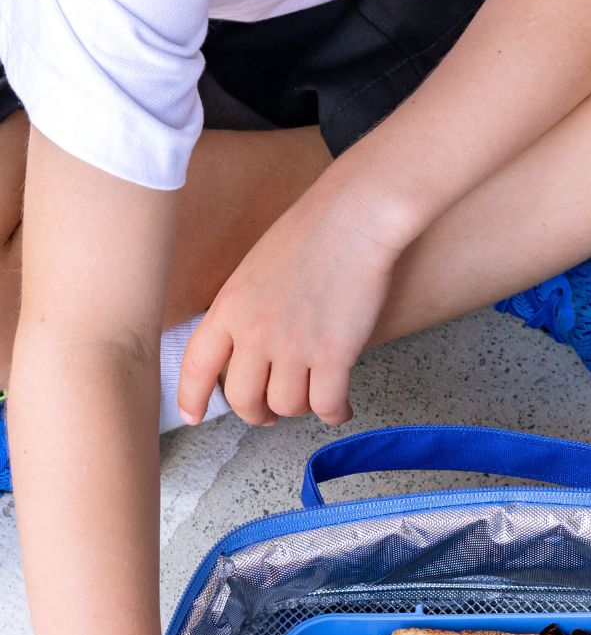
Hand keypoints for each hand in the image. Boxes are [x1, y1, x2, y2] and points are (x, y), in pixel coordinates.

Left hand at [177, 174, 408, 427]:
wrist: (355, 217)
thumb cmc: (314, 231)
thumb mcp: (256, 268)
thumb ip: (246, 310)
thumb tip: (252, 350)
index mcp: (229, 306)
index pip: (197, 365)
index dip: (191, 397)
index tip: (193, 417)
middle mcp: (255, 332)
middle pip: (243, 400)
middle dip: (258, 414)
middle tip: (271, 413)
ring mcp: (293, 346)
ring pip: (287, 407)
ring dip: (301, 407)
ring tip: (314, 394)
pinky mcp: (333, 355)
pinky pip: (326, 406)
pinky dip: (334, 413)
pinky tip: (340, 406)